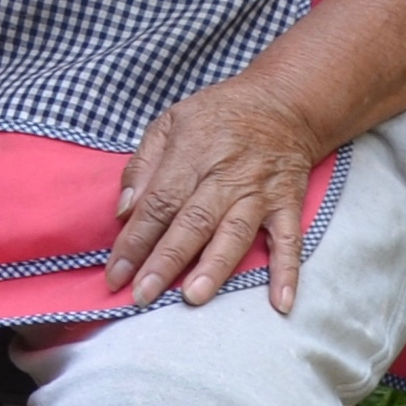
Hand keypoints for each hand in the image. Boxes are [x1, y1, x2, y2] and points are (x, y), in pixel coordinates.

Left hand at [108, 76, 327, 313]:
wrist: (284, 102)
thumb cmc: (218, 115)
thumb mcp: (170, 122)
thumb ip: (143, 166)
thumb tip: (123, 211)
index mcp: (191, 154)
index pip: (158, 204)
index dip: (135, 241)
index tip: (116, 275)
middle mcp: (226, 175)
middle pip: (192, 223)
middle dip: (166, 261)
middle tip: (143, 295)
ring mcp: (259, 192)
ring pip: (235, 233)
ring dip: (215, 267)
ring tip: (194, 297)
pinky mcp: (288, 203)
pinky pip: (289, 240)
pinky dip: (287, 271)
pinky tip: (280, 302)